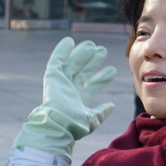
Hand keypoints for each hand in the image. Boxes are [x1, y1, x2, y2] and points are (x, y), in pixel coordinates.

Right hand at [14, 37, 116, 160]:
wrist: (59, 123)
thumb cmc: (75, 124)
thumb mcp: (92, 119)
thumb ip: (101, 112)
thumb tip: (111, 105)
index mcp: (78, 100)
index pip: (92, 86)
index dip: (102, 78)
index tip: (113, 70)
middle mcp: (69, 90)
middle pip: (82, 72)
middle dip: (93, 62)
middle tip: (102, 51)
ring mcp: (60, 82)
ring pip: (72, 64)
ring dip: (81, 54)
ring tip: (92, 45)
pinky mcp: (52, 76)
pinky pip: (56, 60)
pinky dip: (61, 50)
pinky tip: (69, 41)